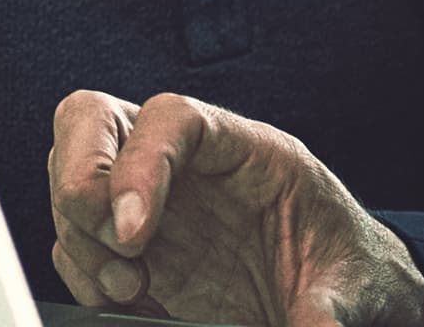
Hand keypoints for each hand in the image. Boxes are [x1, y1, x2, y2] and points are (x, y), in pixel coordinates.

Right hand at [46, 90, 423, 326]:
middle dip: (81, 182)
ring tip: (131, 288)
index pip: (170, 117)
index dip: (139, 163)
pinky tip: (124, 299)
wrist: (341, 299)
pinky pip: (75, 238)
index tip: (134, 232)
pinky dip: (81, 271)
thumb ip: (327, 310)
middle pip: (92, 121)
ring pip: (70, 176)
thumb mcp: (353, 287)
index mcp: (244, 149)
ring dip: (80, 237)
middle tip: (116, 247)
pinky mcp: (132, 245)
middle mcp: (185, 162)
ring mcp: (151, 199)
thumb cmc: (347, 270)